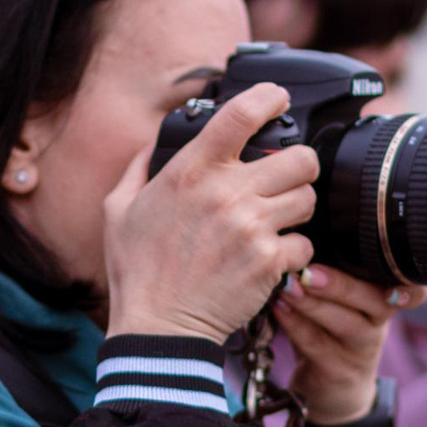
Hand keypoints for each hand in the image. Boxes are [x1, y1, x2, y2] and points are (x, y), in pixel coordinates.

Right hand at [103, 84, 318, 344]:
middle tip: (285, 180)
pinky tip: (272, 258)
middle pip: (299, 157)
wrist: (159, 328)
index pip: (241, 114)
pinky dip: (294, 252)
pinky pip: (305, 244)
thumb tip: (152, 143)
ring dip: (298, 208)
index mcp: (190, 171)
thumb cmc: (138, 271)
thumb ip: (138, 167)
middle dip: (298, 167)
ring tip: (277, 221)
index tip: (278, 99)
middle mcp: (225, 193)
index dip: (269, 98)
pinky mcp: (268, 261)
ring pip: (308, 198)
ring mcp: (251, 227)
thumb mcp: (118, 209)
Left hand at [277, 265, 422, 424]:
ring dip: (314, 304)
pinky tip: (278, 308)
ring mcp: (361, 351)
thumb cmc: (329, 331)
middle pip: (375, 301)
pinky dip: (295, 325)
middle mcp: (379, 323)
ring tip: (289, 287)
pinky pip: (317, 345)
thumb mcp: (337, 300)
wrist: (330, 390)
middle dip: (341, 284)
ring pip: (346, 324)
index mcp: (383, 298)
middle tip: (310, 270)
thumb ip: (329, 271)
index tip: (390, 265)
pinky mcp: (339, 372)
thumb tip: (298, 235)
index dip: (410, 284)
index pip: (412, 289)